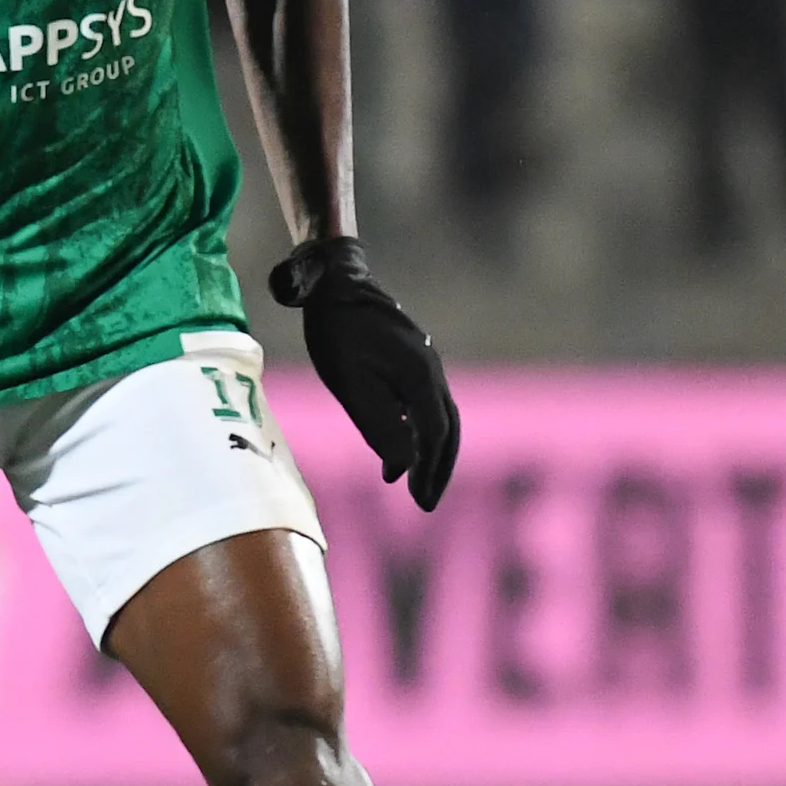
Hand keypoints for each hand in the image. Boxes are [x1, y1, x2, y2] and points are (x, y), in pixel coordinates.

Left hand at [269, 237, 459, 509]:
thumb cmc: (338, 333)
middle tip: (426, 502)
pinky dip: (425, 431)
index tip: (419, 501)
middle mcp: (431, 371)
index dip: (429, 470)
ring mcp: (425, 363)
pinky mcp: (413, 360)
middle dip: (439, 468)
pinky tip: (406, 447)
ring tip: (421, 483)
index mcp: (420, 377)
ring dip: (435, 452)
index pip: (435, 434)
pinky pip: (429, 403)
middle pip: (449, 429)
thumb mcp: (350, 384)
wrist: (336, 283)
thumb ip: (378, 426)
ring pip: (443, 416)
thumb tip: (402, 467)